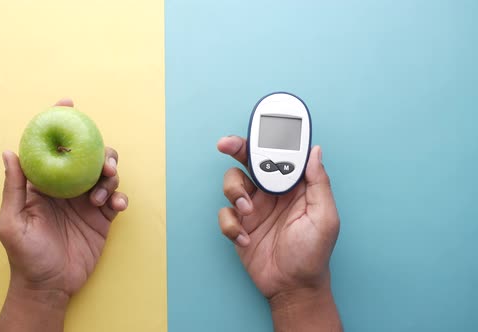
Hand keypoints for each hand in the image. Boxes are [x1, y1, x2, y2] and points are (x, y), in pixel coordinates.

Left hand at [0, 99, 127, 331]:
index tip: (68, 103)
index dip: (59, 121)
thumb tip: (9, 151)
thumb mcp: (12, 221)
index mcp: (44, 183)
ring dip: (110, 177)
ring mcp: (86, 201)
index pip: (51, 147)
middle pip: (87, 156)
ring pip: (105, 174)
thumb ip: (14, 187)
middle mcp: (67, 187)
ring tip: (102, 195)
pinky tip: (115, 207)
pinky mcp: (103, 217)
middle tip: (104, 164)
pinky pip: (117, 198)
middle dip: (99, 152)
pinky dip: (120, 197)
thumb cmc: (24, 256)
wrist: (49, 286)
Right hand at [217, 136, 340, 330]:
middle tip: (225, 144)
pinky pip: (225, 214)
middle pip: (250, 162)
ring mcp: (254, 208)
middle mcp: (272, 193)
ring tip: (246, 211)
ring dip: (234, 193)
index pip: (281, 156)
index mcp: (294, 187)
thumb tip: (315, 151)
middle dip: (237, 149)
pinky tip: (246, 238)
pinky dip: (231, 225)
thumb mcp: (325, 217)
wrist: (292, 287)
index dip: (270, 140)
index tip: (261, 127)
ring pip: (233, 183)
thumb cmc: (314, 254)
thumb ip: (319, 183)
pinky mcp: (239, 225)